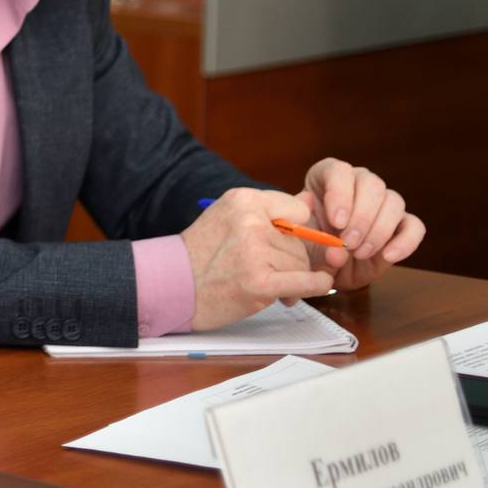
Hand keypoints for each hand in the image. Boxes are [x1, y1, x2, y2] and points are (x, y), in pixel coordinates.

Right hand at [181, 189, 335, 330]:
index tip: (281, 241)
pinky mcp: (260, 282)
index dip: (293, 228)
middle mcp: (250, 221)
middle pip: (301, 240)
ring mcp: (255, 252)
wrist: (171, 285)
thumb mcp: (228, 217)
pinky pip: (306, 282)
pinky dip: (316, 286)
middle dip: (292, 258)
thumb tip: (310, 202)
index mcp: (242, 200)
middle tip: (270, 270)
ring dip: (293, 277)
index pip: (297, 210)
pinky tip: (315, 287)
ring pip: (302, 263)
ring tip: (267, 284)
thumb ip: (267, 210)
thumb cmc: (201, 254)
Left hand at [299, 159, 424, 291]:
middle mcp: (359, 183)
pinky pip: (414, 226)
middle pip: (372, 185)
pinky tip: (388, 256)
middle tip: (347, 243)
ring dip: (378, 231)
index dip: (340, 194)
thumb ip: (310, 231)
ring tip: (359, 253)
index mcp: (328, 177)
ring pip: (394, 202)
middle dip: (361, 217)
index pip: (339, 171)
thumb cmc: (308, 244)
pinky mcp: (402, 225)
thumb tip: (333, 225)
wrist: (324, 266)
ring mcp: (383, 202)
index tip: (336, 222)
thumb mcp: (300, 237)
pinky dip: (405, 242)